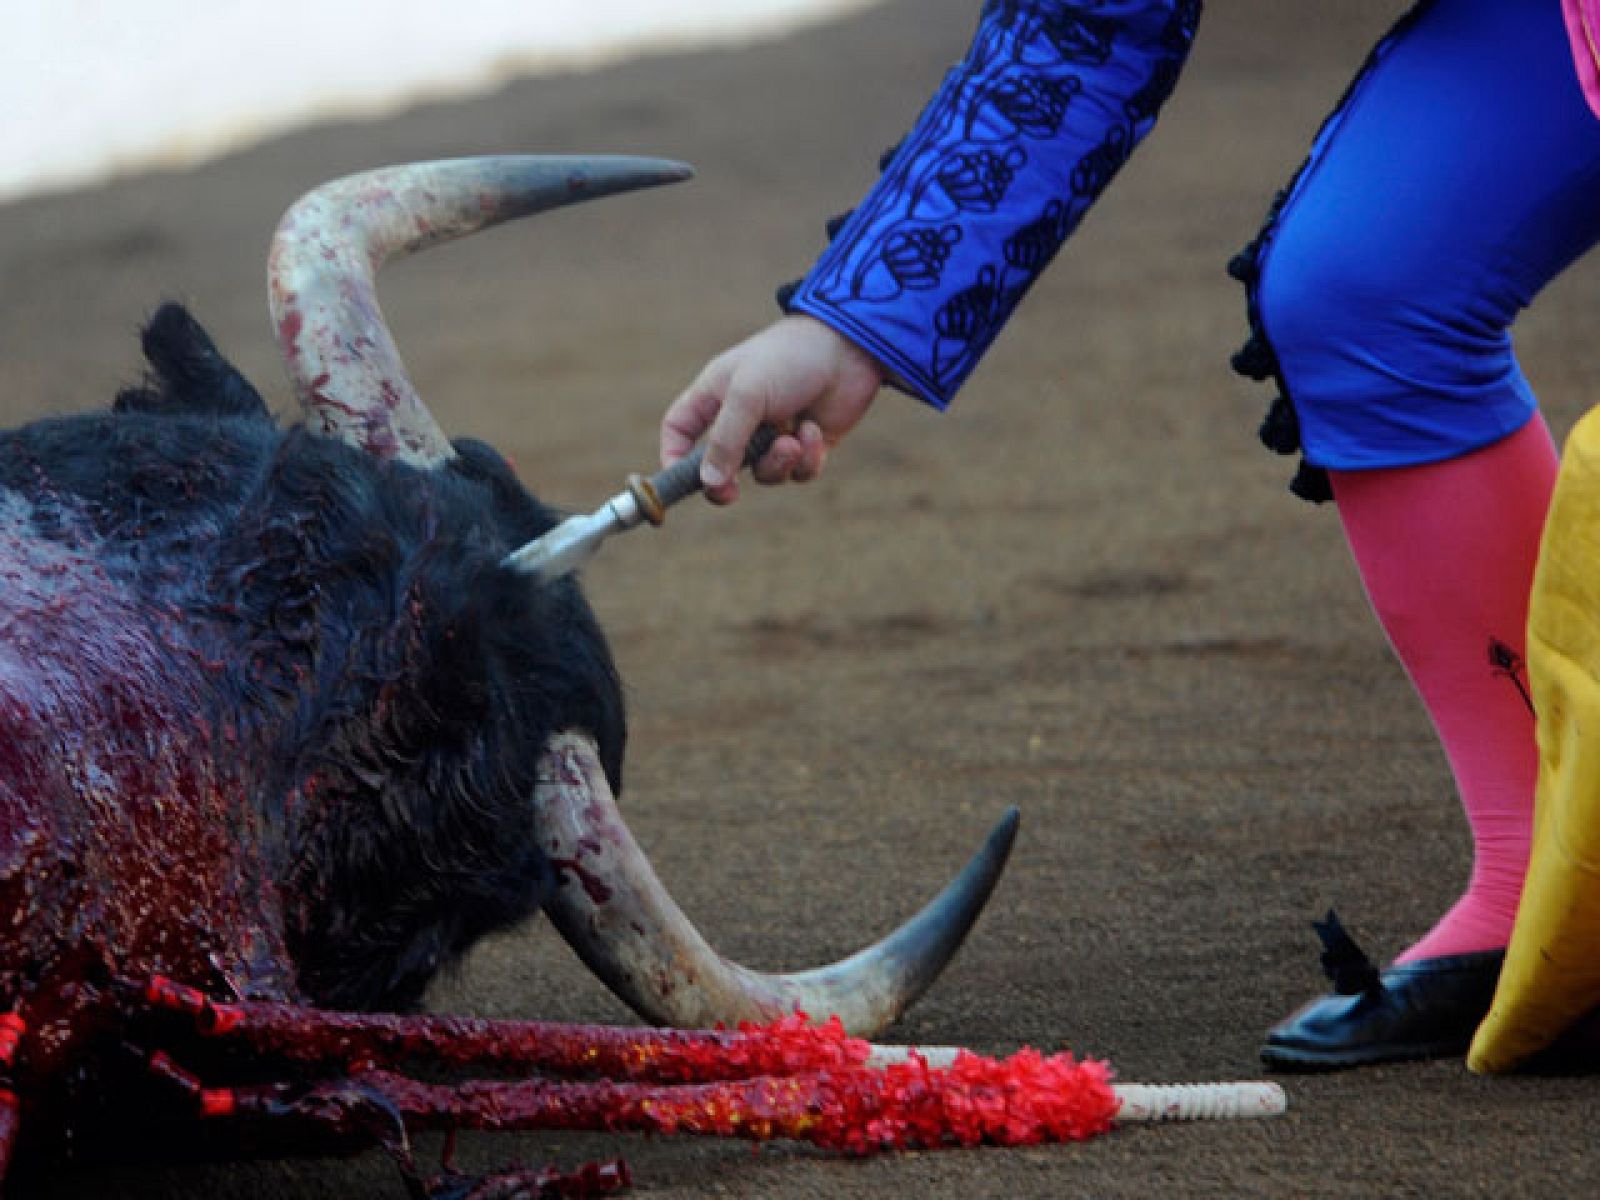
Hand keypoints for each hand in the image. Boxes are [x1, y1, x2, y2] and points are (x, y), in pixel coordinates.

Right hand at [661, 315, 884, 503]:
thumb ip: (724, 441)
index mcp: (715, 396)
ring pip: (764, 473)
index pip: (679, 431)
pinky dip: (807, 459)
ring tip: (793, 440)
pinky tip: (814, 431)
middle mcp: (741, 417)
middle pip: (720, 465)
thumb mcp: (747, 396)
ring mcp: (775, 432)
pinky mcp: (808, 444)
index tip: (681, 483)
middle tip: (731, 493)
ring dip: (777, 463)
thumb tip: (709, 484)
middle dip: (727, 480)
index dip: (673, 458)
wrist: (849, 349)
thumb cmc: (788, 360)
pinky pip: (798, 471)